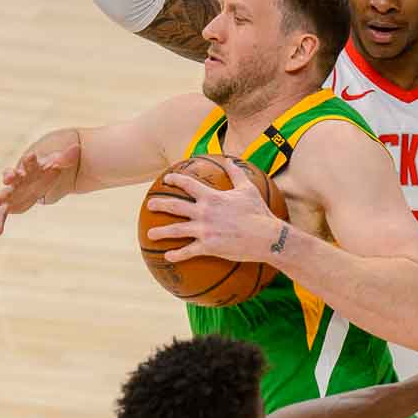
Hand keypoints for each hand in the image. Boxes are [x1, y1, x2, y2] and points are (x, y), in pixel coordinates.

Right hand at [0, 143, 79, 235]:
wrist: (42, 180)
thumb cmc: (49, 170)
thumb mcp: (59, 164)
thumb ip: (66, 158)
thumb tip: (78, 147)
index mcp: (29, 167)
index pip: (28, 162)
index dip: (29, 160)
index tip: (31, 156)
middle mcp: (18, 178)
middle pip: (12, 176)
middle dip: (9, 176)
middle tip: (8, 178)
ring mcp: (14, 191)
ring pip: (5, 194)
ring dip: (0, 197)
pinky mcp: (12, 204)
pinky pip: (3, 213)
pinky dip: (0, 222)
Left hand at [147, 160, 283, 262]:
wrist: (267, 237)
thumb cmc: (259, 212)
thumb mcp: (248, 189)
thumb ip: (236, 173)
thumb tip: (230, 160)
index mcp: (212, 197)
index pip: (188, 184)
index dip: (175, 180)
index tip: (166, 179)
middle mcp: (204, 212)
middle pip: (175, 205)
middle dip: (159, 204)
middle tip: (149, 205)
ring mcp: (204, 230)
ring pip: (176, 230)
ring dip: (161, 232)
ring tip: (150, 235)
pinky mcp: (209, 246)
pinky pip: (188, 251)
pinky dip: (177, 255)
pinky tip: (168, 257)